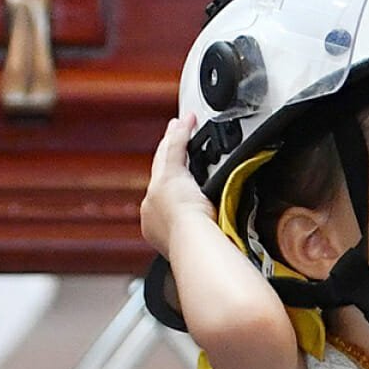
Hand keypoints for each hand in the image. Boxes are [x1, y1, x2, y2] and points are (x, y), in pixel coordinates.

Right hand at [140, 113, 216, 254]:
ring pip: (164, 159)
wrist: (190, 242)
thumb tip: (217, 238)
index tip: (177, 175)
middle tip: (172, 137)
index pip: (162, 196)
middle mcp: (151, 207)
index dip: (168, 181)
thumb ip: (202, 235)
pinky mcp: (169, 176)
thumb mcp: (198, 240)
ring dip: (173, 141)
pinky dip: (180, 134)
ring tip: (178, 126)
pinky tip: (187, 121)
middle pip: (160, 173)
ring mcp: (158, 191)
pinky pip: (174, 149)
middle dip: (167, 155)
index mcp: (155, 225)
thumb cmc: (198, 247)